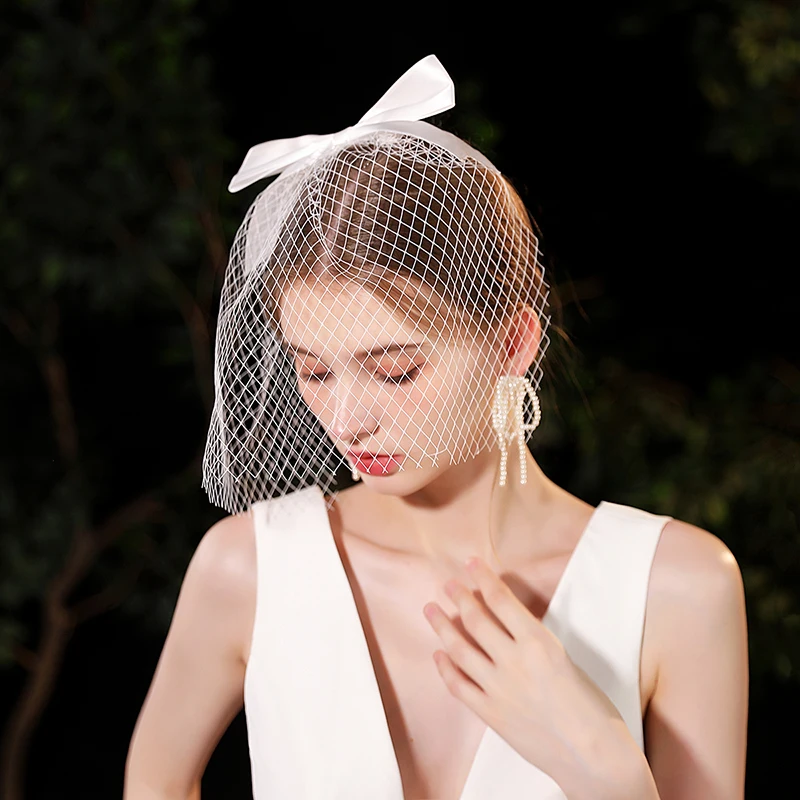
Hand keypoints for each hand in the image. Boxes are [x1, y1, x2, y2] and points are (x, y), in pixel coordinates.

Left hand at [422, 556, 641, 794]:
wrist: (594, 758)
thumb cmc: (592, 708)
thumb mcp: (566, 659)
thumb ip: (534, 642)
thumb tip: (508, 624)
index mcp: (539, 644)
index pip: (502, 601)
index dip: (484, 579)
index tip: (472, 564)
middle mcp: (514, 662)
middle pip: (476, 620)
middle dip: (459, 597)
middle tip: (448, 584)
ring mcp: (499, 689)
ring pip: (459, 649)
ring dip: (442, 626)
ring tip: (431, 610)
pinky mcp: (491, 715)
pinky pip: (458, 686)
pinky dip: (445, 668)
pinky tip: (438, 655)